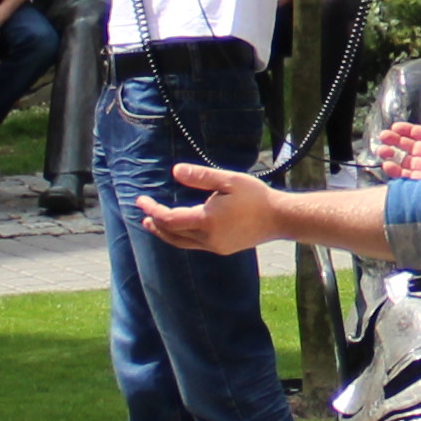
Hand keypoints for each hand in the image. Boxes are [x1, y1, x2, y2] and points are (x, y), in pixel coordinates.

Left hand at [138, 163, 283, 251]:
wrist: (280, 218)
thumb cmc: (256, 196)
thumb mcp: (229, 180)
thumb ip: (201, 176)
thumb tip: (175, 171)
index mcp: (206, 221)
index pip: (169, 219)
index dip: (153, 210)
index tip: (141, 200)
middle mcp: (207, 238)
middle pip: (172, 234)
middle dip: (155, 223)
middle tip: (143, 212)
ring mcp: (215, 246)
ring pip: (181, 243)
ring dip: (165, 233)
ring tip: (152, 225)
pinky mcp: (221, 249)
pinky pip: (193, 245)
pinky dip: (180, 237)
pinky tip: (179, 229)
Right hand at [372, 88, 420, 179]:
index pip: (420, 135)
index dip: (406, 131)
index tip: (394, 127)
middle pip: (411, 148)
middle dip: (395, 142)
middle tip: (383, 137)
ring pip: (407, 163)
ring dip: (393, 156)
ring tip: (382, 150)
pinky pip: (409, 177)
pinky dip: (396, 172)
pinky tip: (386, 163)